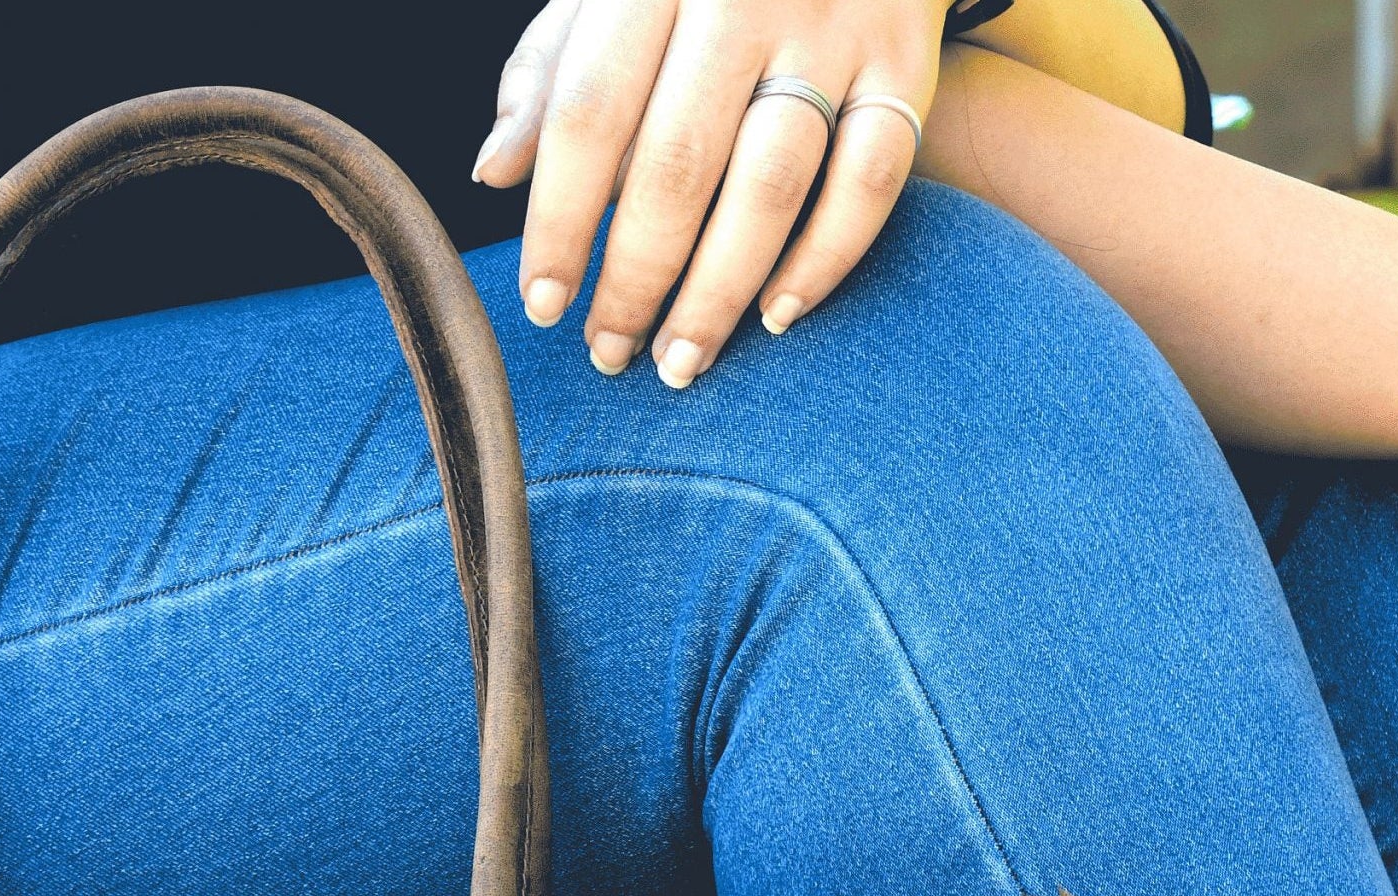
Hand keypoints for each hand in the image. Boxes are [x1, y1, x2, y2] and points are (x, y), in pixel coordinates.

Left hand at [474, 0, 948, 382]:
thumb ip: (549, 76)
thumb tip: (493, 174)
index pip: (588, 115)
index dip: (559, 223)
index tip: (544, 306)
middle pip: (678, 166)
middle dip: (637, 280)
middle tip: (610, 353)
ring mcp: (833, 25)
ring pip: (771, 185)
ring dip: (718, 293)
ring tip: (680, 360)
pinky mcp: (904, 60)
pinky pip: (869, 181)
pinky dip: (824, 260)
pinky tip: (777, 316)